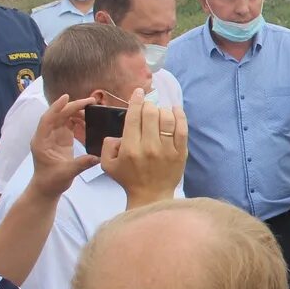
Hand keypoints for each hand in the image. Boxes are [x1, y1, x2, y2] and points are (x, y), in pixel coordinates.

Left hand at [27, 96, 99, 198]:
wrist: (47, 188)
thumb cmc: (51, 181)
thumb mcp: (66, 173)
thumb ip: (81, 164)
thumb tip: (98, 157)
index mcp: (41, 141)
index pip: (47, 119)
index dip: (56, 107)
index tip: (67, 97)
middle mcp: (45, 135)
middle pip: (58, 115)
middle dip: (72, 106)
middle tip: (91, 101)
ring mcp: (53, 136)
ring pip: (64, 118)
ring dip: (76, 112)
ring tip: (92, 110)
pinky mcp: (61, 139)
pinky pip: (69, 124)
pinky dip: (78, 120)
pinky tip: (89, 120)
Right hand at [100, 89, 186, 207]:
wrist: (151, 196)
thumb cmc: (129, 179)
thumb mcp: (108, 165)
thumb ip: (107, 146)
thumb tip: (118, 133)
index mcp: (130, 148)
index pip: (133, 117)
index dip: (136, 101)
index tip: (138, 92)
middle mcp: (148, 147)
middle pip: (150, 114)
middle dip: (148, 105)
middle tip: (148, 105)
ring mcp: (167, 150)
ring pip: (166, 119)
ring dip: (162, 110)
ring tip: (159, 111)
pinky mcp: (181, 153)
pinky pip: (182, 129)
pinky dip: (179, 116)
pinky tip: (175, 110)